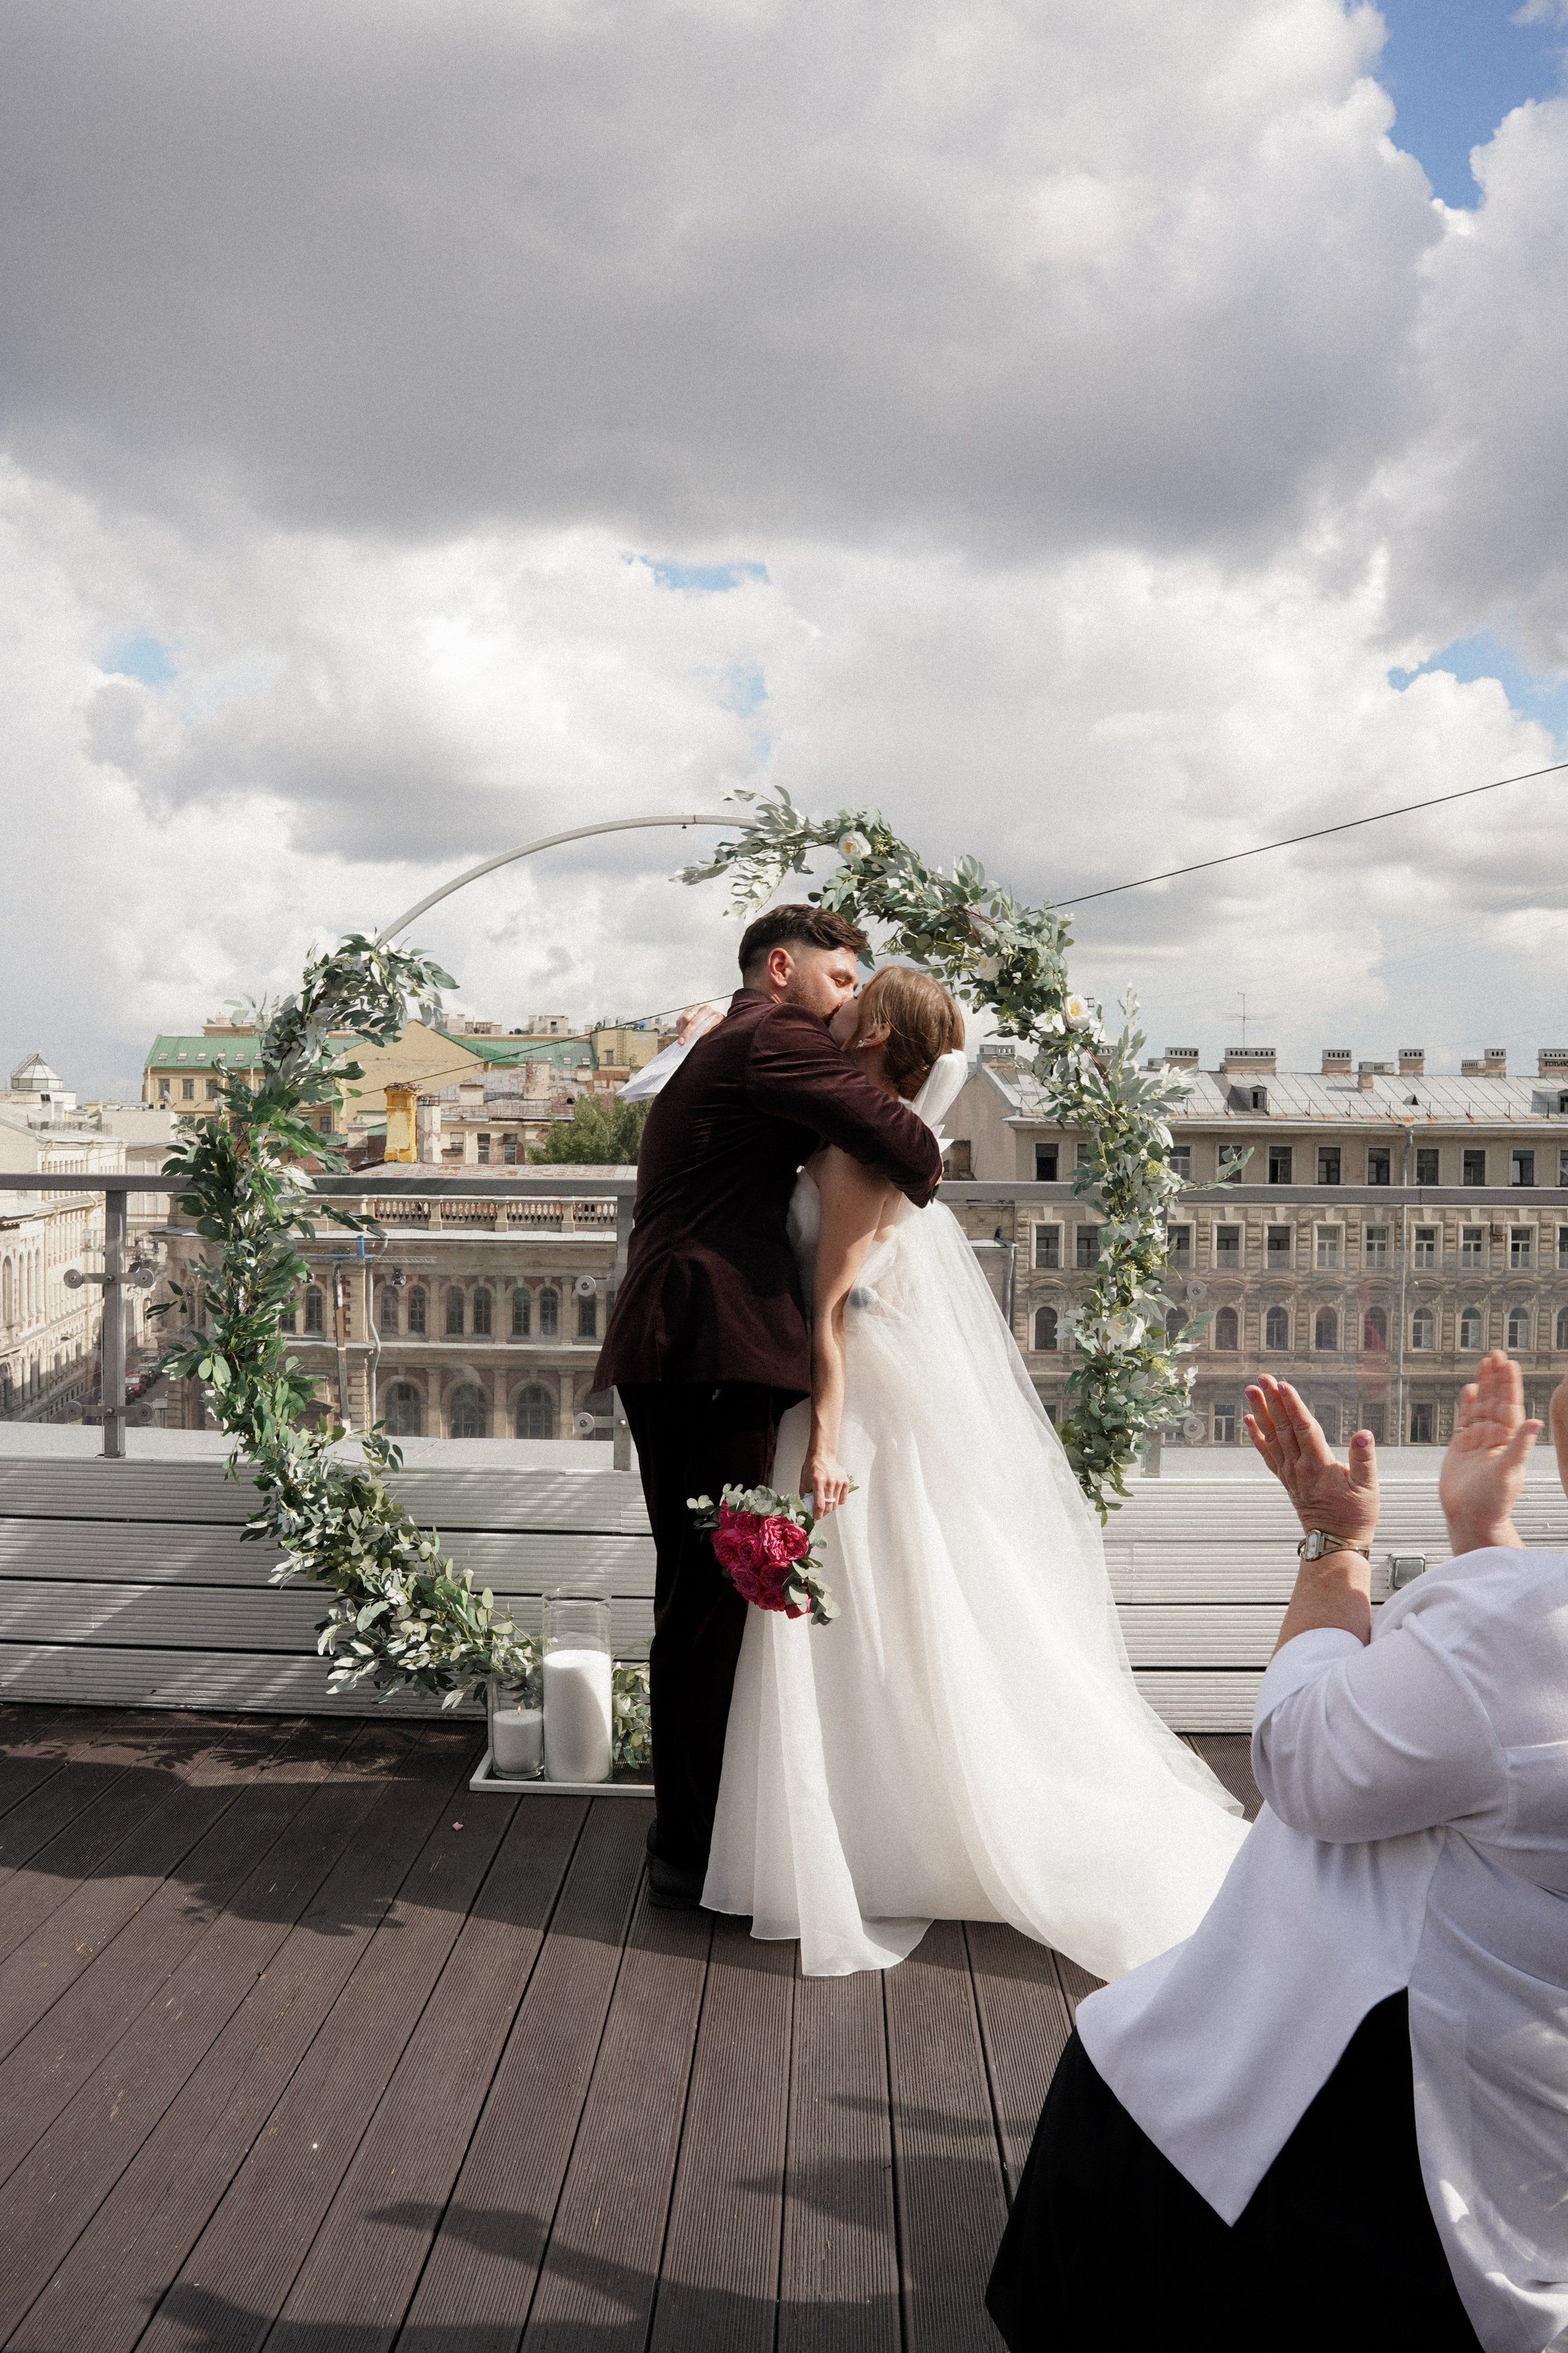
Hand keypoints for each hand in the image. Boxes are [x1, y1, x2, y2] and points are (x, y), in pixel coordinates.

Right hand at [676, 1002, 723, 1046]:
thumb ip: (708, 1037)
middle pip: (694, 1021)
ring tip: (681, 1040)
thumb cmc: (714, 1031)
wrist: (712, 1022)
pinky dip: (679, 1028)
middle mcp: (707, 1010)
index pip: (706, 1025)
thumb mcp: (715, 1035)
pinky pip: (680, 1019)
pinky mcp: (688, 1010)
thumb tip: (697, 1044)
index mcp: (717, 1016)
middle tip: (681, 1042)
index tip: (692, 1042)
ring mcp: (697, 1008)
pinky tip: (682, 1034)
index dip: (699, 1034)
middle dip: (687, 1033)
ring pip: (685, 1018)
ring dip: (682, 1031)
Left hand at [802, 1445, 850, 1517]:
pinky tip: (832, 1496)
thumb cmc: (812, 1468)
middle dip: (823, 1512)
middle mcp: (829, 1482)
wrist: (823, 1456)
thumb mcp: (804, 1481)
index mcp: (817, 1481)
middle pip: (829, 1507)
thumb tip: (807, 1510)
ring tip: (825, 1500)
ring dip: (830, 1507)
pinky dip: (837, 1501)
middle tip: (819, 1510)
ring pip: (836, 1505)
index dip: (817, 1514)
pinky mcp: (845, 1482)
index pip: (820, 1504)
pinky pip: (843, 1500)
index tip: (816, 1517)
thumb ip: (805, 1496)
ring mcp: (839, 1482)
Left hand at [1245, 1377, 1378, 1546]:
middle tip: (1262, 1378)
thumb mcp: (1368, 1488)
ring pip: (1272, 1437)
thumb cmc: (1356, 1516)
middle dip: (1272, 1401)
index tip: (1283, 1385)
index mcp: (1319, 1466)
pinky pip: (1267, 1454)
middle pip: (1283, 1428)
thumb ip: (1364, 1459)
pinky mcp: (1286, 1479)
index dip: (1292, 1405)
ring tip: (1251, 1390)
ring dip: (1261, 1412)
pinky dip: (1257, 1436)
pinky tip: (1250, 1420)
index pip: (1303, 1428)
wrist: (1335, 1543)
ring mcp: (1289, 1474)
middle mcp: (1299, 1468)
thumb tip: (1363, 1433)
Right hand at [1439, 1349, 1537, 1555]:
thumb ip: (1520, 1445)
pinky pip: (1465, 1419)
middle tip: (1496, 1353)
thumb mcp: (1510, 1471)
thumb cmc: (1494, 1501)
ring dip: (1483, 1384)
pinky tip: (1469, 1389)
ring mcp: (1479, 1440)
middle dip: (1497, 1377)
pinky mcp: (1462, 1447)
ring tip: (1484, 1363)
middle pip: (1496, 1399)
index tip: (1509, 1363)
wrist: (1470, 1518)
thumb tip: (1537, 1422)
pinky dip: (1466, 1404)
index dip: (1510, 1383)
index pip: (1511, 1404)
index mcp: (1509, 1439)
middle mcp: (1496, 1437)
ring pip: (1481, 1405)